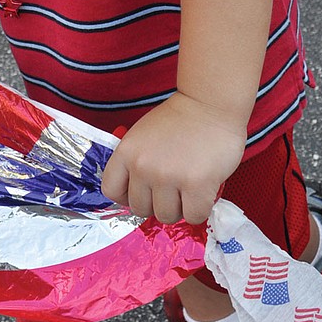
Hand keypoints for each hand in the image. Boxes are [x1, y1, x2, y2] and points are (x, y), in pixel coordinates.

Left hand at [99, 92, 246, 224]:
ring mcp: (169, 177)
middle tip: (172, 189)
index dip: (127, 196)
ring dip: (179, 208)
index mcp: (127, 151)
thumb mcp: (142, 134)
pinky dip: (199, 210)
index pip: (111, 190)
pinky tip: (203, 192)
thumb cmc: (179, 120)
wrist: (210, 104)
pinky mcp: (196, 185)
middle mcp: (143, 166)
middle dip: (157, 203)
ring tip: (188, 190)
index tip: (142, 192)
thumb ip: (136, 161)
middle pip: (140, 209)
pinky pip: (193, 216)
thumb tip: (137, 194)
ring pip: (166, 216)